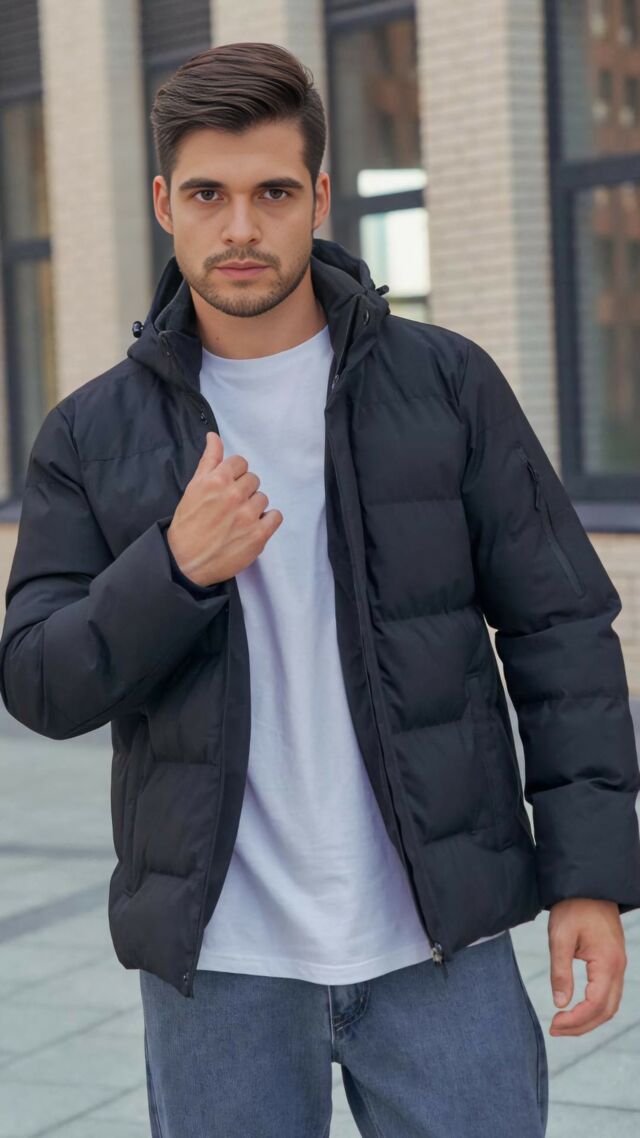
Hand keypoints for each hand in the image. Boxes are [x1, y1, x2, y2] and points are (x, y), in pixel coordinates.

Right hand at [167, 432, 283, 586]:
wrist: (185, 561)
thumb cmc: (187, 524)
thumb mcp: (193, 488)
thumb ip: (208, 461)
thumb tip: (214, 436)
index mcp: (216, 480)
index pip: (240, 463)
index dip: (234, 474)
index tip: (227, 486)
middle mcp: (233, 495)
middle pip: (253, 480)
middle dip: (243, 490)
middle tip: (230, 506)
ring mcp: (248, 516)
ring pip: (263, 498)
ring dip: (253, 506)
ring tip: (238, 519)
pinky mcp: (258, 535)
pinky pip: (275, 516)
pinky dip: (267, 521)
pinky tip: (252, 526)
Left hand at [547, 897, 626, 1035]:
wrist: (589, 885)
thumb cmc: (573, 907)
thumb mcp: (560, 937)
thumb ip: (560, 972)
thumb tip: (560, 1004)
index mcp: (608, 963)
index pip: (595, 1005)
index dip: (575, 1021)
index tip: (553, 1024)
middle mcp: (618, 968)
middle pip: (606, 1011)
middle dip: (581, 1026)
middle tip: (555, 1030)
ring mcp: (618, 965)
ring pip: (610, 1005)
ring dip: (588, 1019)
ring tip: (563, 1024)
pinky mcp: (613, 962)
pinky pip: (609, 993)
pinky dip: (594, 1007)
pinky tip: (576, 1009)